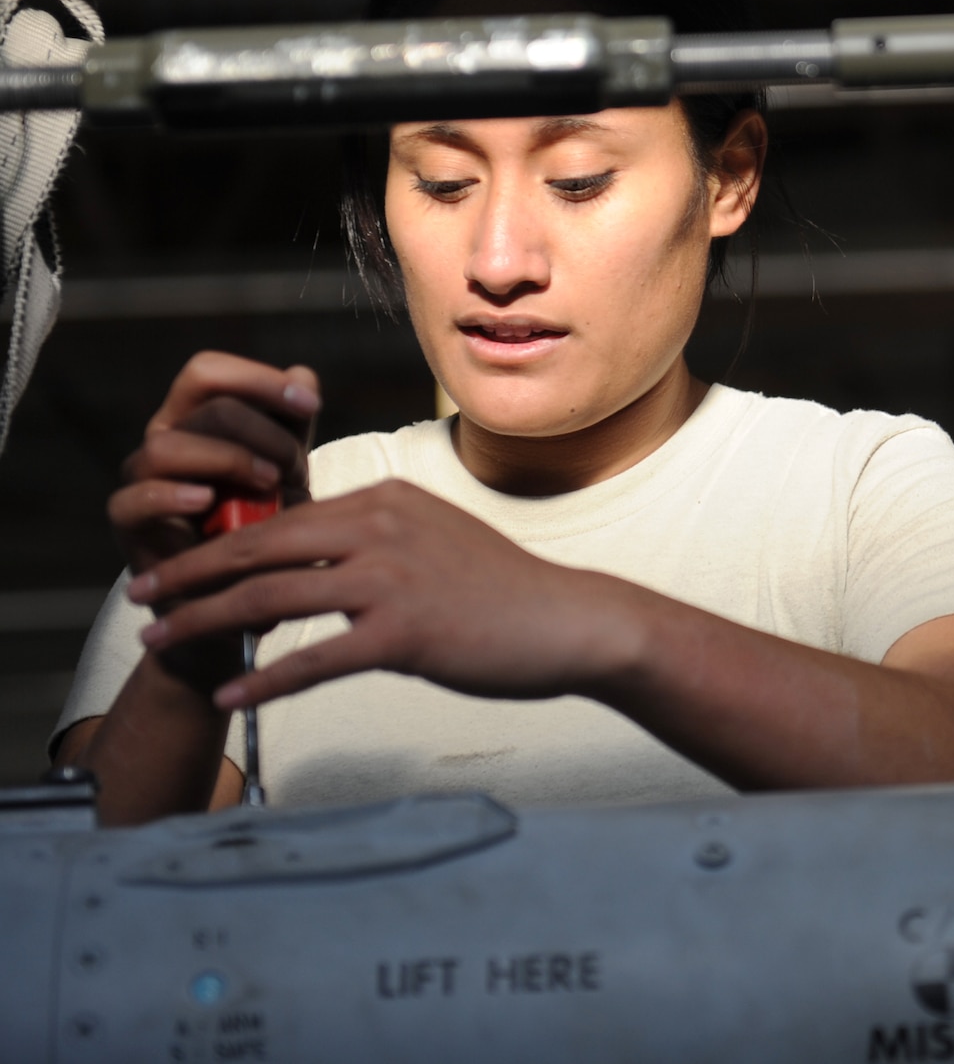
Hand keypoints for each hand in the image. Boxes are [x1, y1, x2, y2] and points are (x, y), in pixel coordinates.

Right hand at [110, 351, 318, 573]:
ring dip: (228, 460)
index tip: (310, 405)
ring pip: (166, 446)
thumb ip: (292, 422)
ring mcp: (141, 477)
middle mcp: (164, 437)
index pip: (209, 372)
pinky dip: (174, 495)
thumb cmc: (263, 517)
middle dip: (264, 434)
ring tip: (267, 484)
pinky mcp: (128, 520)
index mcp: (195, 415)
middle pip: (207, 407)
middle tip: (293, 470)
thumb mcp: (287, 465)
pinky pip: (137, 498)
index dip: (259, 380)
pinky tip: (209, 501)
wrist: (240, 587)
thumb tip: (301, 375)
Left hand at [127, 480, 649, 710]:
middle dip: (190, 572)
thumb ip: (377, 536)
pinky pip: (314, 658)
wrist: (569, 622)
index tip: (179, 562)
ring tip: (162, 644)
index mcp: (385, 499)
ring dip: (206, 622)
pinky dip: (264, 680)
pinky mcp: (405, 633)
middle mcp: (382, 527)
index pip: (282, 516)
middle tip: (141, 595)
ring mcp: (392, 579)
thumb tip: (318, 552)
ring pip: (272, 597)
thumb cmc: (504, 589)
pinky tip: (230, 697)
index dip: (220, 540)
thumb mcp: (436, 537)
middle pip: (259, 546)